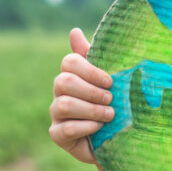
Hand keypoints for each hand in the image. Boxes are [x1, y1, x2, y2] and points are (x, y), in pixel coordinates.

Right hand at [49, 28, 114, 164]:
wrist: (115, 139)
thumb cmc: (112, 105)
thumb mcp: (110, 82)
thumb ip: (95, 57)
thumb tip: (74, 31)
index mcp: (72, 75)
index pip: (69, 62)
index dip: (89, 70)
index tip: (110, 81)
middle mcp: (60, 93)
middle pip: (64, 82)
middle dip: (91, 91)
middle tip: (110, 99)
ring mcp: (56, 114)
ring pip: (63, 105)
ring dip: (91, 109)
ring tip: (110, 115)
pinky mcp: (57, 135)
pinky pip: (65, 129)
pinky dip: (85, 127)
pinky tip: (98, 127)